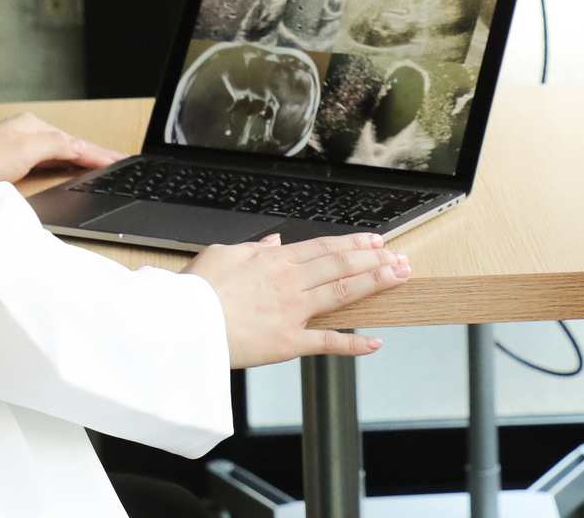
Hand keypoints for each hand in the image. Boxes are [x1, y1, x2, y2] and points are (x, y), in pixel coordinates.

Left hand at [0, 111, 123, 184]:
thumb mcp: (27, 150)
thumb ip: (57, 146)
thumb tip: (80, 147)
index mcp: (32, 125)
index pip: (74, 142)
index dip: (98, 152)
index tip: (120, 160)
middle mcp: (25, 131)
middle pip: (68, 143)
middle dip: (93, 152)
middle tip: (119, 161)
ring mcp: (16, 145)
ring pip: (57, 151)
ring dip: (79, 157)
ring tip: (102, 164)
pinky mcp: (8, 161)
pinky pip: (46, 159)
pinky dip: (63, 162)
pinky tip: (68, 168)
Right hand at [183, 232, 411, 367]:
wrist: (184, 323)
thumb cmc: (196, 289)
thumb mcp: (223, 254)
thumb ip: (253, 249)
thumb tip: (273, 243)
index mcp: (275, 260)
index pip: (325, 247)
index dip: (354, 243)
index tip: (375, 241)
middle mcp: (290, 281)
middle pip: (342, 265)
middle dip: (375, 260)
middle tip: (399, 257)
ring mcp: (292, 312)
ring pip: (343, 293)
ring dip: (375, 283)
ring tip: (399, 277)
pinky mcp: (289, 343)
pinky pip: (327, 343)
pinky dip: (353, 344)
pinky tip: (375, 343)